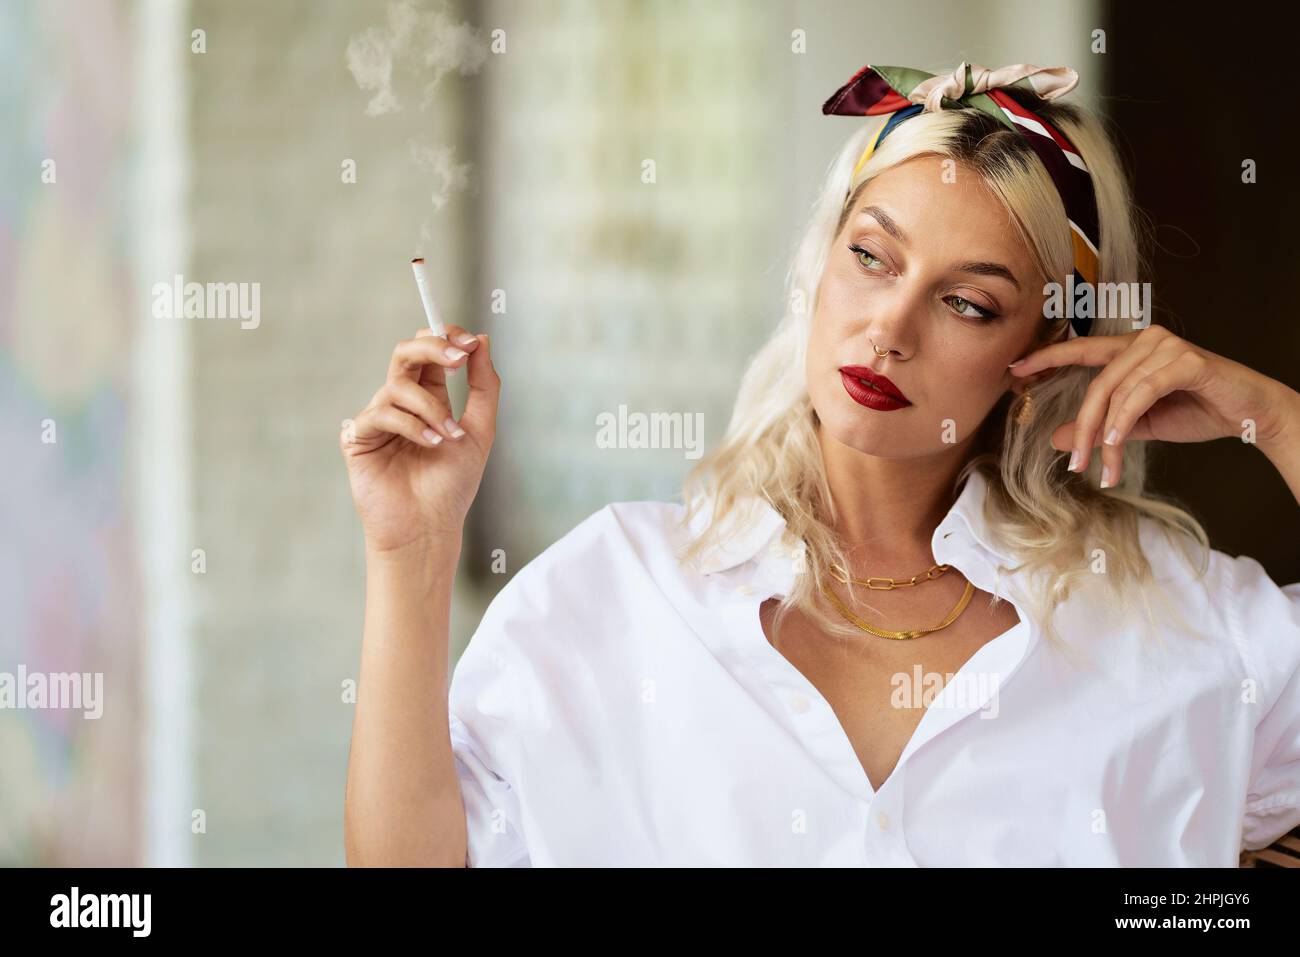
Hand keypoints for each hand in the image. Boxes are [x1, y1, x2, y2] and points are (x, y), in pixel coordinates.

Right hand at [341, 324, 500, 550]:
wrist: (430, 527)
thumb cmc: (453, 485)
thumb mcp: (480, 430)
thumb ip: (483, 386)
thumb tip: (481, 340)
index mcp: (428, 398)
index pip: (429, 353)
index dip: (446, 339)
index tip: (471, 344)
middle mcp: (401, 404)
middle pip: (405, 353)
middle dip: (432, 347)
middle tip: (457, 357)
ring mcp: (378, 419)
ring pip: (398, 386)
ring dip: (430, 408)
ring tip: (447, 437)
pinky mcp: (358, 438)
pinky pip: (381, 413)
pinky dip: (411, 426)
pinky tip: (429, 445)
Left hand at [1008, 324, 1292, 487]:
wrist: (1249, 413)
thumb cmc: (1196, 411)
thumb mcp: (1137, 425)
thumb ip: (1099, 428)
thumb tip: (1053, 438)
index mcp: (1131, 349)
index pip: (1081, 350)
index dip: (1047, 358)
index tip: (1014, 370)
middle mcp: (1146, 340)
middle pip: (1095, 382)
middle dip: (1080, 426)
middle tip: (1072, 462)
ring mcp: (1166, 346)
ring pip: (1117, 392)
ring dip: (1105, 434)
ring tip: (1100, 465)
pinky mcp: (1187, 361)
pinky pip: (1143, 391)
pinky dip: (1126, 418)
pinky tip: (1116, 442)